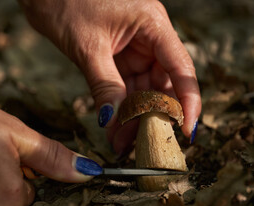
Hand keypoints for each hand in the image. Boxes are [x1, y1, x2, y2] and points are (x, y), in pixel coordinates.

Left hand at [19, 0, 200, 152]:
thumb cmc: (66, 3)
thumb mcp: (88, 47)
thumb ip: (105, 85)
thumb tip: (113, 121)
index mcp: (152, 25)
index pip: (181, 67)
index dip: (188, 101)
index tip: (187, 130)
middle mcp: (148, 38)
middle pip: (162, 83)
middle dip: (151, 116)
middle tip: (139, 144)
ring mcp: (133, 48)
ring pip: (142, 89)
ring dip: (133, 116)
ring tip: (121, 141)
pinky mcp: (116, 57)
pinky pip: (124, 87)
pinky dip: (118, 107)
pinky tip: (113, 127)